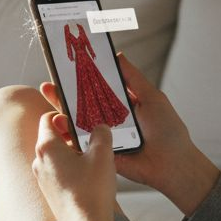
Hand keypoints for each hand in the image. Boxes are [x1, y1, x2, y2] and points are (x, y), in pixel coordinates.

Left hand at [32, 112, 116, 220]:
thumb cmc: (91, 190)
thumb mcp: (103, 155)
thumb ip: (101, 134)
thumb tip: (99, 128)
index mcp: (46, 147)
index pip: (48, 119)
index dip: (65, 116)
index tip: (81, 122)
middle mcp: (38, 161)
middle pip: (52, 137)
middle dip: (72, 135)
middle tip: (92, 139)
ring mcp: (41, 178)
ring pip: (56, 156)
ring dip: (73, 153)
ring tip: (94, 159)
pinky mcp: (49, 192)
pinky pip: (58, 172)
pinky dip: (71, 168)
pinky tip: (89, 177)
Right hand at [40, 52, 219, 213]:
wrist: (171, 164)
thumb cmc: (167, 131)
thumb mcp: (152, 98)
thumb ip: (133, 78)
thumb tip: (117, 56)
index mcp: (120, 105)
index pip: (96, 90)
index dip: (82, 80)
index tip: (67, 69)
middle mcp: (108, 120)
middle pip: (81, 105)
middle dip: (63, 94)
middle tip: (49, 84)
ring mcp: (101, 137)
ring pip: (76, 123)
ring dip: (61, 112)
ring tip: (50, 99)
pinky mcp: (97, 153)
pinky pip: (79, 144)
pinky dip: (66, 135)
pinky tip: (56, 124)